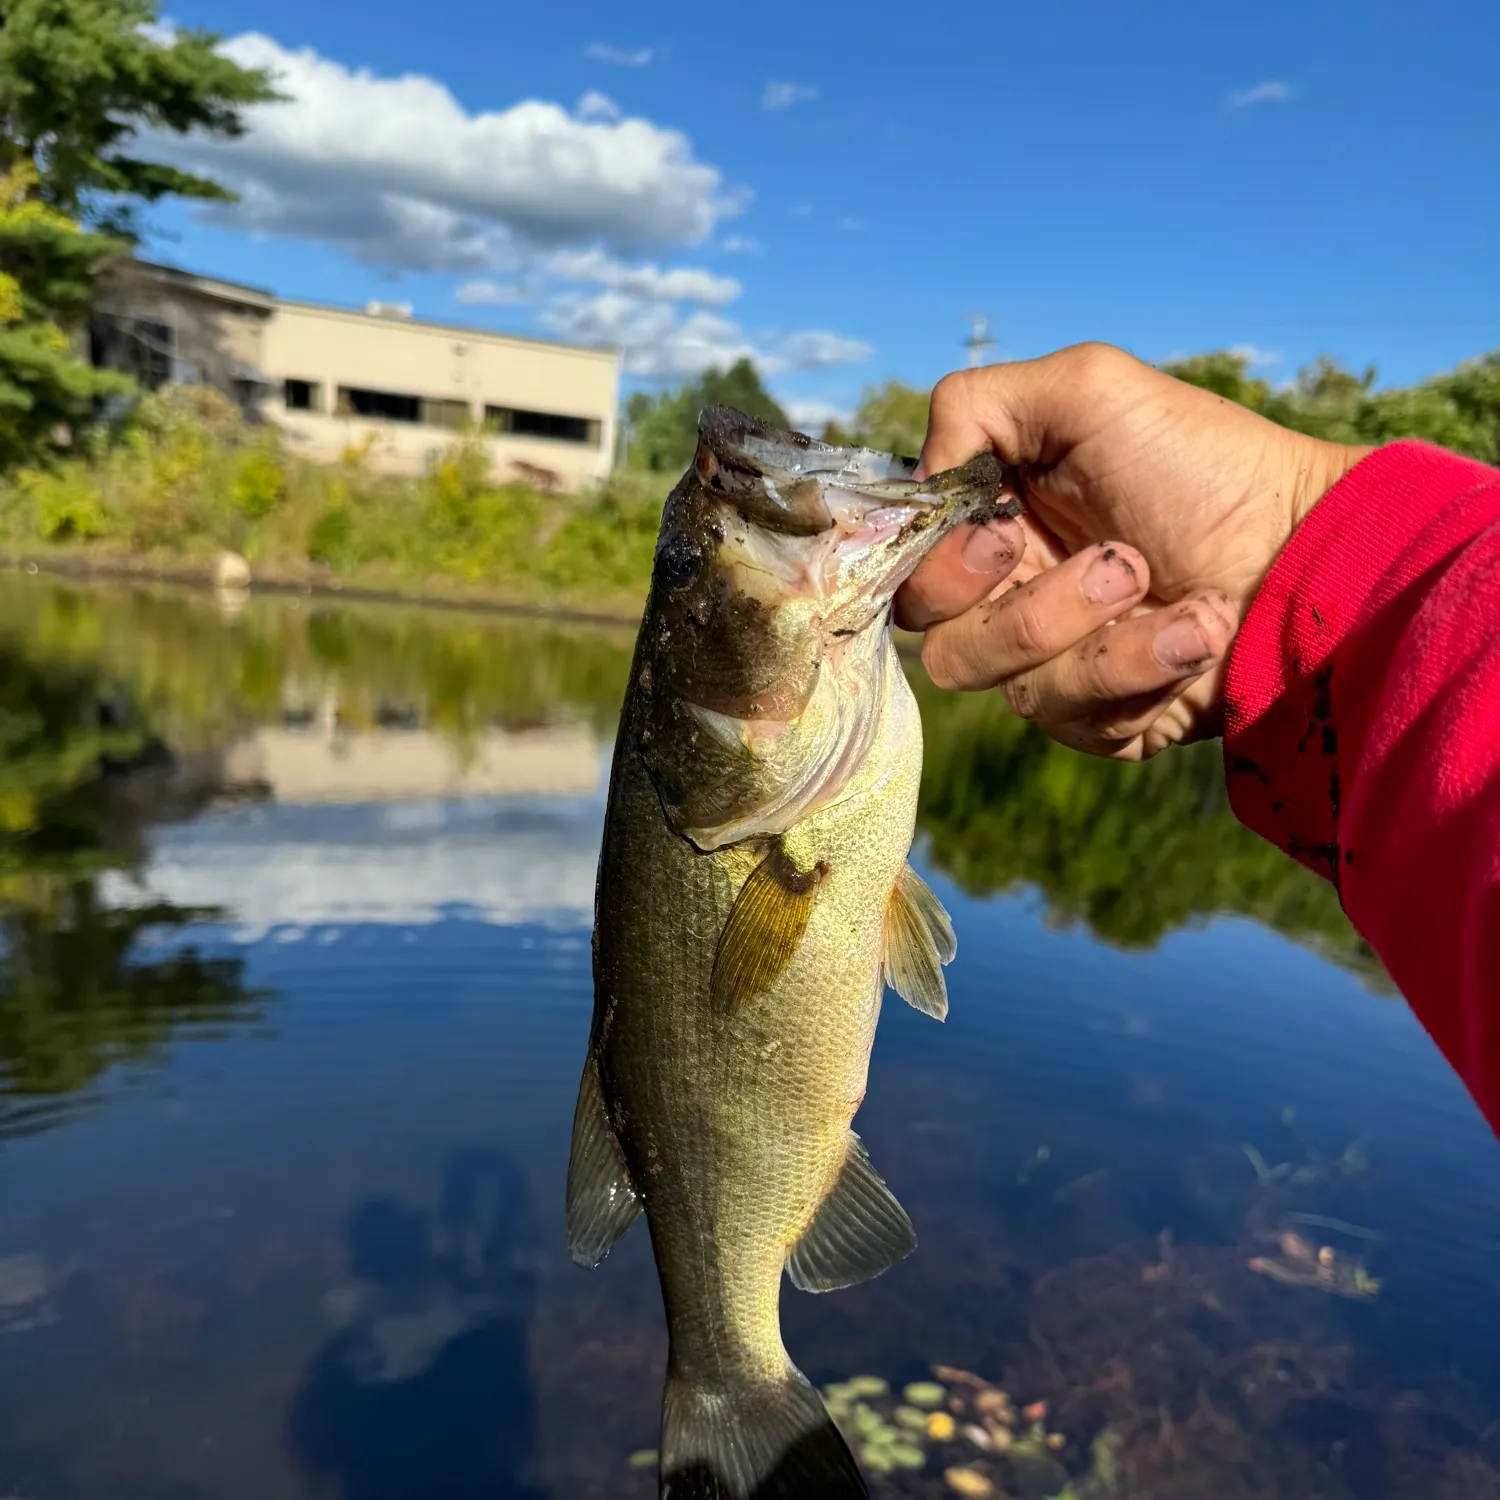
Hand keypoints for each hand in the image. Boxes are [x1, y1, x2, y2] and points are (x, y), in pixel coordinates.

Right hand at [897, 343, 1369, 757]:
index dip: (935, 569)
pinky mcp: (1103, 722)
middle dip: (1024, 609)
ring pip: (1011, 689)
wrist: (1308, 544)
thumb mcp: (1087, 387)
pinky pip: (1081, 719)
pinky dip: (1145, 665)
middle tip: (1112, 560)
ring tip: (1172, 590)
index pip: (906, 577)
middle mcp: (1009, 602)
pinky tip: (1201, 627)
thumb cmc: (1202, 462)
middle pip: (942, 647)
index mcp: (991, 530)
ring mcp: (1054, 667)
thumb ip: (973, 406)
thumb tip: (923, 480)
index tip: (1001, 531)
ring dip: (1095, 633)